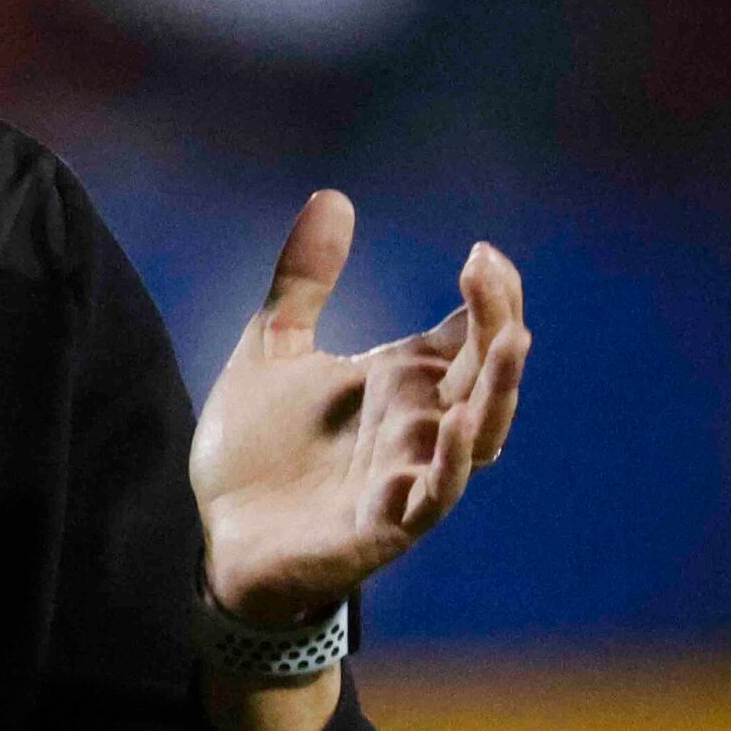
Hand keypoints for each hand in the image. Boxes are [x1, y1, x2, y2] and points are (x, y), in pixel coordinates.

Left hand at [190, 191, 528, 626]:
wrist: (217, 534)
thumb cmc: (257, 452)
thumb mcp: (271, 348)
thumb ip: (302, 282)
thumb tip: (334, 197)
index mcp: (401, 382)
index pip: (468, 334)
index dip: (488, 295)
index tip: (481, 253)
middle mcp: (417, 425)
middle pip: (484, 373)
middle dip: (497, 323)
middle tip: (489, 272)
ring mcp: (405, 475)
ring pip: (479, 434)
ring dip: (498, 389)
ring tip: (512, 338)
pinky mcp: (382, 525)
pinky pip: (433, 496)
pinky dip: (450, 463)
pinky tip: (455, 423)